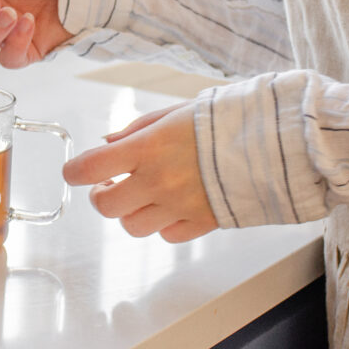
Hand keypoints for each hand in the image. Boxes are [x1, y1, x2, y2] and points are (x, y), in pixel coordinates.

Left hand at [63, 101, 218, 242]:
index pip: (90, 168)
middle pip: (106, 206)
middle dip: (102, 196)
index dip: (74, 171)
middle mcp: (159, 181)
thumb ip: (136, 131)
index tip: (75, 171)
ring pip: (133, 227)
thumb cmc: (226, 121)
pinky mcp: (202, 224)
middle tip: (110, 184)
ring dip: (131, 212)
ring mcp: (179, 207)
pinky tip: (172, 205)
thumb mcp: (174, 113)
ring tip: (142, 194)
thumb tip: (106, 144)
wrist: (273, 143)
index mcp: (148, 148)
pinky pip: (167, 235)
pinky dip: (163, 224)